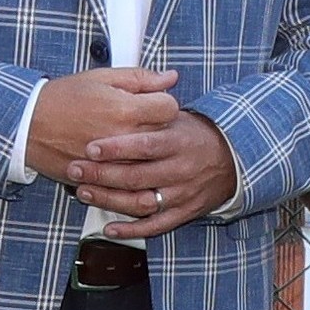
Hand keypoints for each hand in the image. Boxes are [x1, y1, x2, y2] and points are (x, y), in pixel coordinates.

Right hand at [28, 66, 182, 175]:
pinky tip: (119, 159)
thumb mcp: (101, 78)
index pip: (170, 109)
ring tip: (127, 139)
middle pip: (164, 136)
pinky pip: (130, 181)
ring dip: (144, 152)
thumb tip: (171, 77)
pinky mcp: (101, 179)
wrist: (26, 126)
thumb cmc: (61, 98)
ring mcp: (113, 164)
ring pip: (150, 162)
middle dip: (156, 126)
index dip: (162, 103)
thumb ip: (141, 78)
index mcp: (125, 110)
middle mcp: (122, 139)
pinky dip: (129, 171)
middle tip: (139, 120)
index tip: (151, 103)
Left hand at [76, 111, 241, 237]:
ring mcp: (182, 194)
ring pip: (142, 203)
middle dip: (101, 175)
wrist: (234, 161)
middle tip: (76, 170)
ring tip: (85, 192)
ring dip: (110, 200)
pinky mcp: (184, 212)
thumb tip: (142, 79)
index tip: (91, 147)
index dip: (116, 148)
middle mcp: (181, 169)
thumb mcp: (179, 115)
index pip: (145, 145)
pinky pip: (156, 226)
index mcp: (179, 142)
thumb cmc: (197, 136)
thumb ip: (154, 102)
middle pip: (137, 176)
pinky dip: (132, 230)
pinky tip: (110, 228)